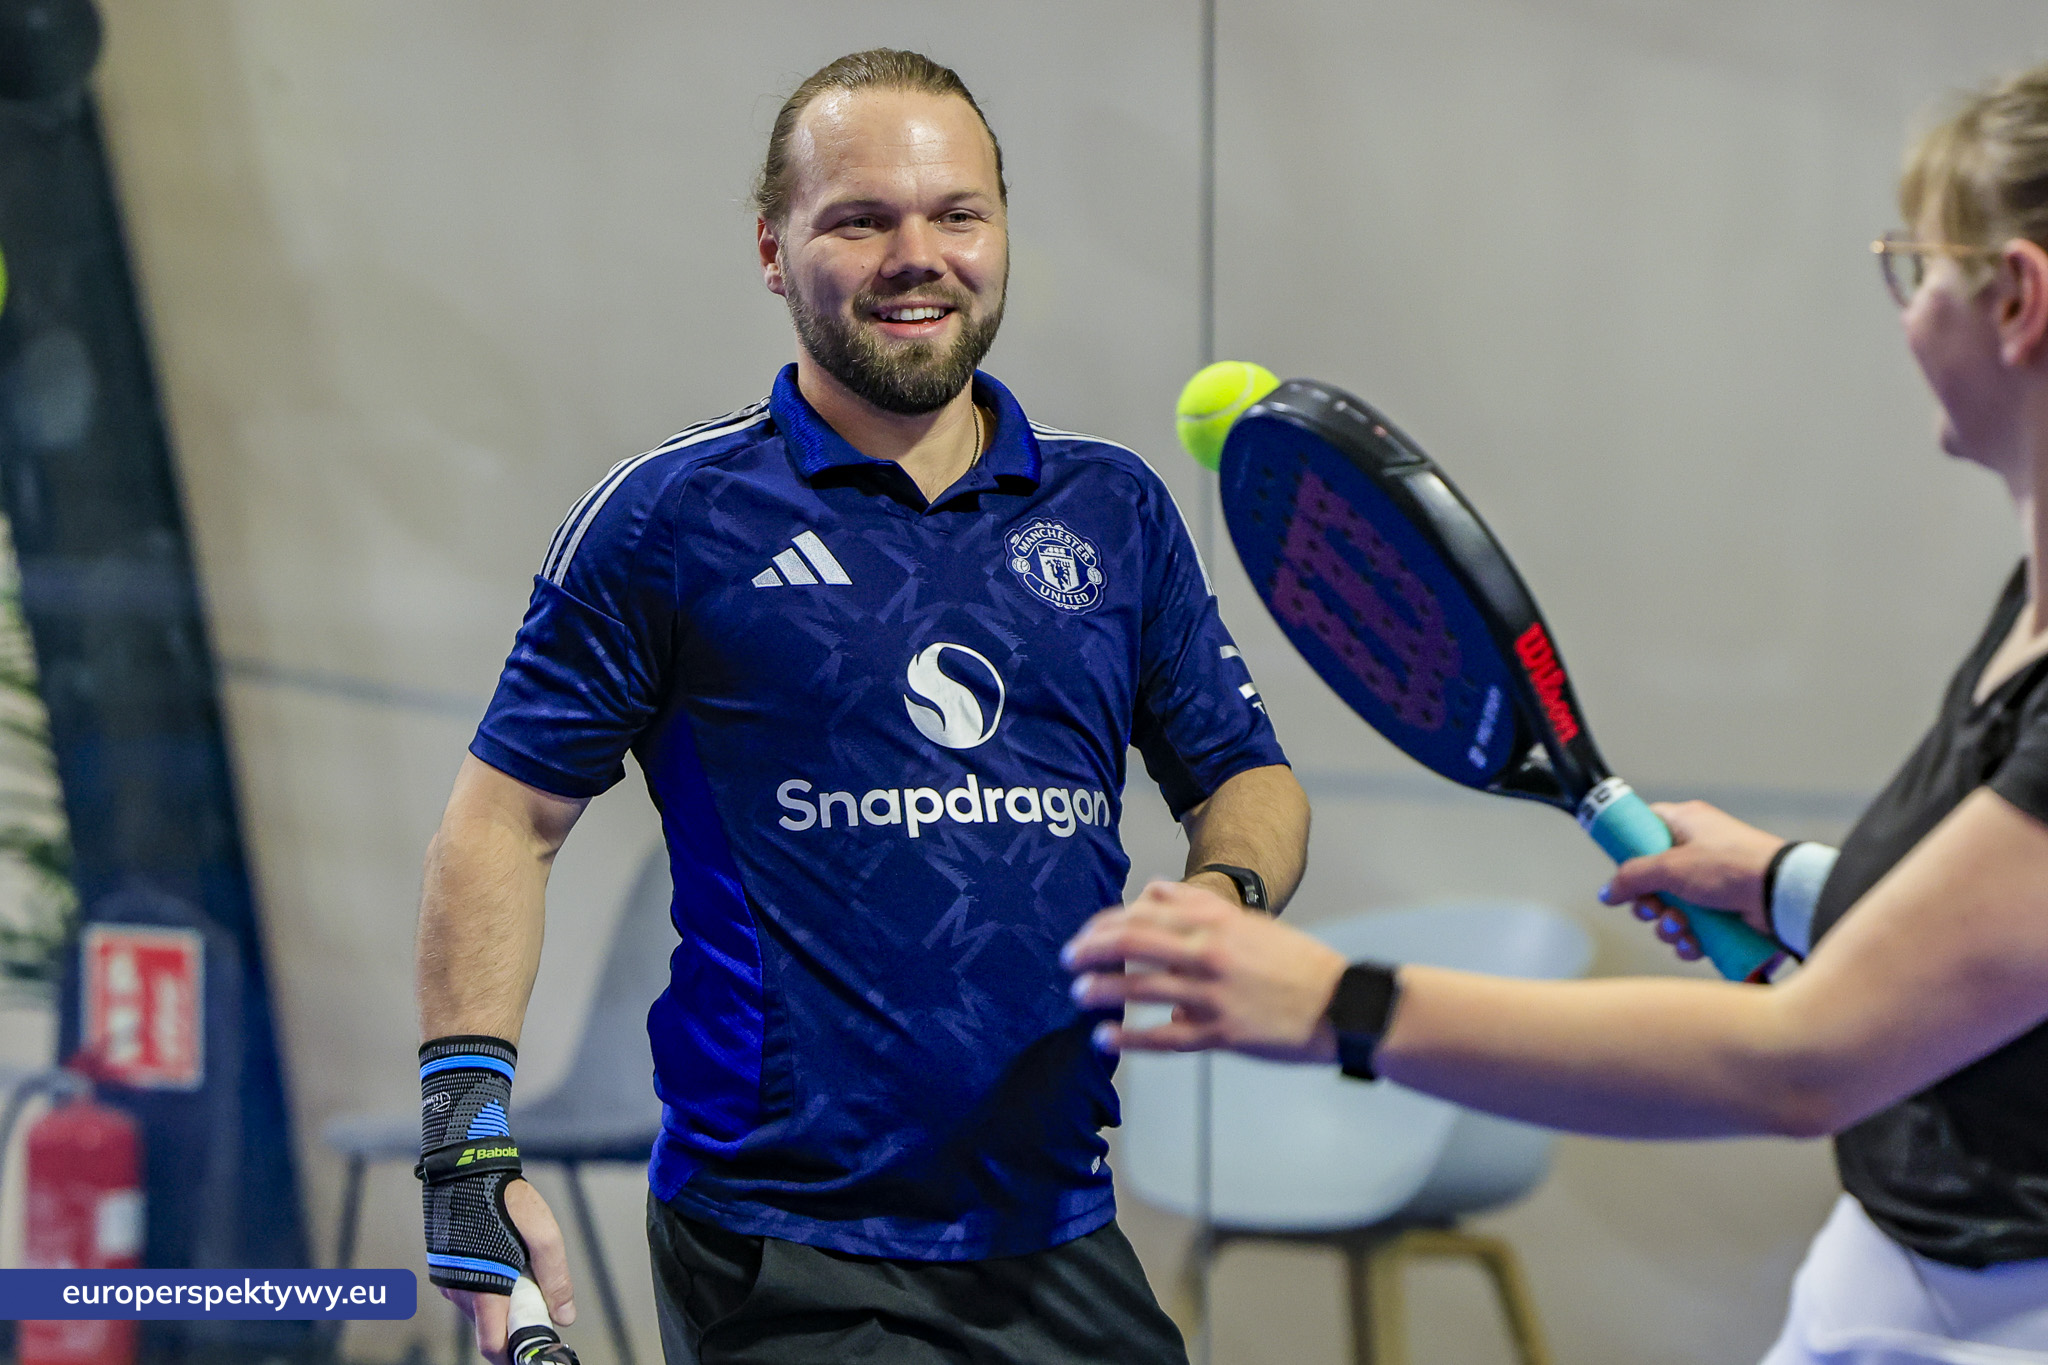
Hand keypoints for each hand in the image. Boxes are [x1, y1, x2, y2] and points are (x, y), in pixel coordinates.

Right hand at [443, 1179, 575, 1364]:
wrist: (465, 1169)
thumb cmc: (504, 1199)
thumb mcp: (544, 1237)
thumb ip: (556, 1280)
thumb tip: (565, 1317)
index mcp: (484, 1289)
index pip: (493, 1345)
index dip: (513, 1354)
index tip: (532, 1351)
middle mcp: (460, 1291)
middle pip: (488, 1329)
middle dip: (513, 1324)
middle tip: (536, 1305)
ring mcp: (449, 1281)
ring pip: (480, 1311)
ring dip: (501, 1303)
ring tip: (520, 1270)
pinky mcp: (445, 1269)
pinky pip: (470, 1293)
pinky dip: (488, 1289)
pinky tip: (502, 1262)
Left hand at [1063, 880, 1347, 1060]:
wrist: (1340, 1003)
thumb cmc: (1294, 961)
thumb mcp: (1247, 920)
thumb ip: (1198, 903)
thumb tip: (1152, 889)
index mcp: (1215, 921)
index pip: (1143, 915)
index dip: (1104, 924)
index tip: (1084, 935)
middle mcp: (1209, 953)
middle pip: (1132, 944)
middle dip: (1092, 951)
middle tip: (1067, 960)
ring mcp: (1213, 995)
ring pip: (1141, 989)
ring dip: (1102, 991)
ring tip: (1078, 995)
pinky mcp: (1221, 1034)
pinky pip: (1164, 1037)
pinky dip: (1130, 1038)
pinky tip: (1104, 1039)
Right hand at [1598, 801, 1784, 958]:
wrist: (1781, 895)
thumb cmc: (1734, 866)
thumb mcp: (1671, 866)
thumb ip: (1632, 876)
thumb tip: (1609, 891)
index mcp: (1686, 824)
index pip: (1643, 827)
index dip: (1627, 848)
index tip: (1620, 869)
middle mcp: (1698, 851)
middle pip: (1652, 878)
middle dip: (1648, 902)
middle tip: (1654, 908)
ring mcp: (1712, 883)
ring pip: (1670, 909)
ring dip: (1668, 925)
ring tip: (1680, 928)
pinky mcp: (1724, 911)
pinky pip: (1692, 929)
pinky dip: (1689, 940)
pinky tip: (1694, 943)